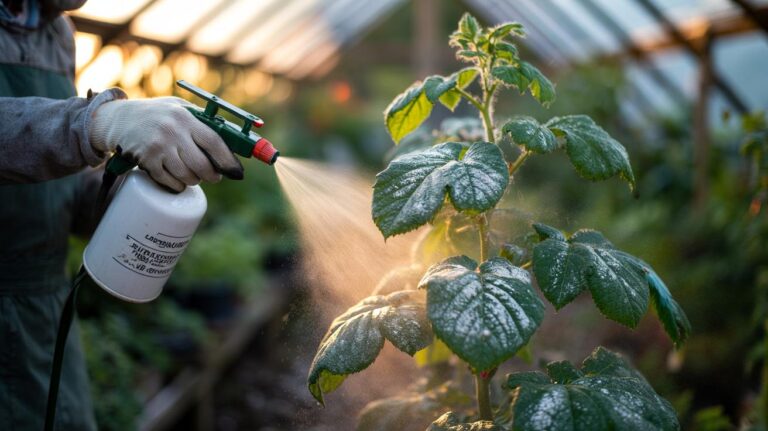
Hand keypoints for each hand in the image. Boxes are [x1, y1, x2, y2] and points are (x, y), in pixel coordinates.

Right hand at [89, 97, 242, 191]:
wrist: (117, 119)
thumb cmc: (155, 114)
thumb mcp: (178, 107)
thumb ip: (201, 120)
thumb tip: (230, 138)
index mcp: (184, 117)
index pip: (214, 141)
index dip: (228, 160)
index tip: (235, 171)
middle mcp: (172, 132)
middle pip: (202, 165)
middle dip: (213, 176)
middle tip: (214, 177)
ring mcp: (158, 148)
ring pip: (187, 176)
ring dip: (195, 181)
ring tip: (194, 175)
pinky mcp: (146, 161)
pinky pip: (170, 182)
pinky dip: (178, 186)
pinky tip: (178, 180)